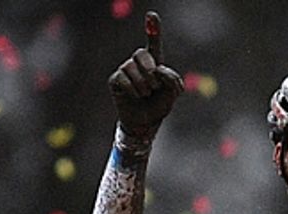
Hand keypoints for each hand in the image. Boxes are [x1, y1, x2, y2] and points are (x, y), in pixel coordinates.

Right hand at [108, 11, 183, 134]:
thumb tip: (159, 69)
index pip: (154, 43)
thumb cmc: (159, 106)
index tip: (151, 15)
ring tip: (146, 94)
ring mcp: (125, 70)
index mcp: (155, 63)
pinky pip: (123, 78)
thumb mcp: (172, 94)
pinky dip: (133, 90)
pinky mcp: (115, 80)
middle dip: (150, 70)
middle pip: (141, 53)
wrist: (145, 123)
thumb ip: (172, 79)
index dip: (153, 29)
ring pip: (132, 67)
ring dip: (143, 85)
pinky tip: (136, 96)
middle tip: (154, 87)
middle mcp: (138, 63)